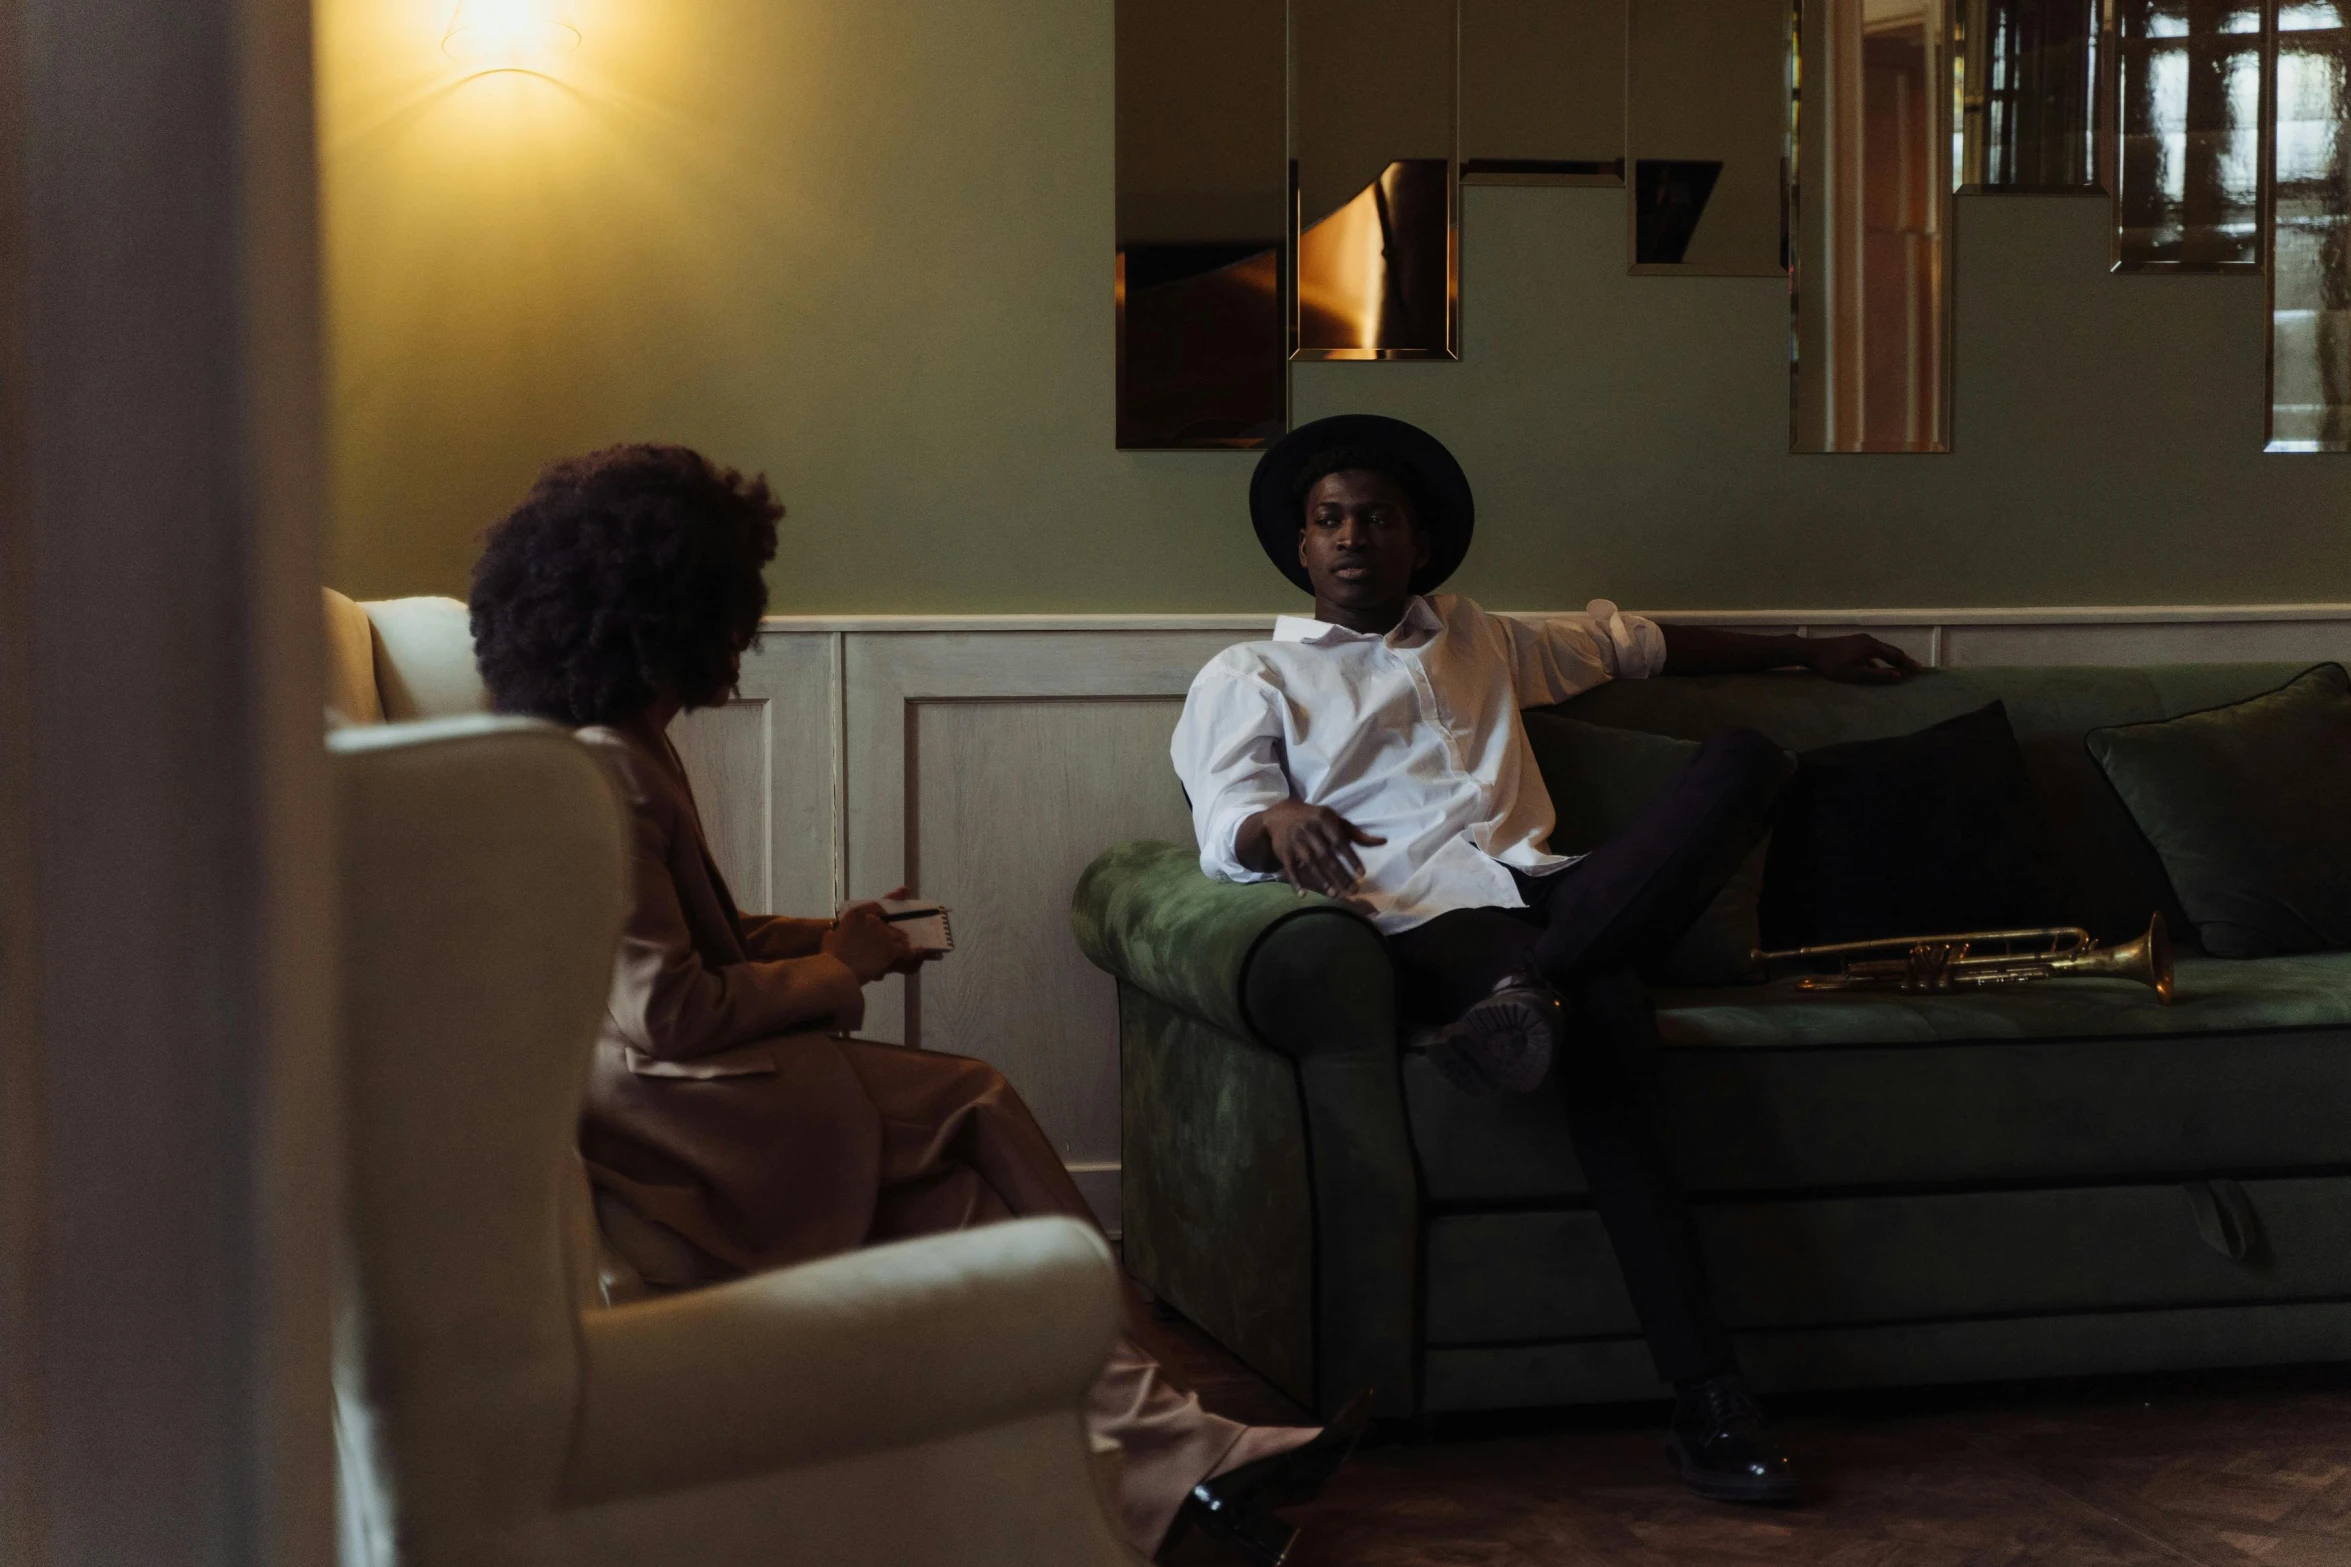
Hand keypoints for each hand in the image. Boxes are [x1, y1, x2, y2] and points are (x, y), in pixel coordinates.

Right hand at [824, 888, 913, 983]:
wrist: (837, 970)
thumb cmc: (830, 956)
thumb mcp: (829, 938)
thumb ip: (833, 933)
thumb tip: (831, 933)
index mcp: (857, 914)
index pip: (877, 906)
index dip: (885, 911)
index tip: (889, 917)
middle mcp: (873, 920)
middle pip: (890, 924)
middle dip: (892, 933)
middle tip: (896, 940)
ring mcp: (884, 934)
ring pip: (899, 937)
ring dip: (901, 943)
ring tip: (904, 949)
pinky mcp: (891, 949)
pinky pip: (906, 950)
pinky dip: (910, 953)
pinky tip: (912, 955)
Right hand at [1254, 800, 1385, 897]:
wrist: (1281, 815)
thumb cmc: (1315, 820)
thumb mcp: (1335, 820)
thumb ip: (1357, 833)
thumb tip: (1383, 841)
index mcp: (1324, 819)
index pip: (1340, 841)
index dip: (1351, 858)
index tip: (1361, 874)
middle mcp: (1309, 830)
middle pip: (1327, 856)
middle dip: (1341, 874)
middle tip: (1354, 890)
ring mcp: (1295, 841)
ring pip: (1311, 864)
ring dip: (1323, 880)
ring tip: (1336, 894)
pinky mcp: (1284, 852)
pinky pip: (1291, 869)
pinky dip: (1296, 882)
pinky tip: (1303, 895)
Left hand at [1802, 634, 1921, 684]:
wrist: (1811, 651)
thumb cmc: (1833, 665)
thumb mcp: (1856, 674)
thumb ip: (1878, 675)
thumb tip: (1899, 676)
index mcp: (1872, 647)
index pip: (1896, 655)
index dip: (1908, 664)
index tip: (1919, 671)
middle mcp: (1870, 640)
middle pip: (1891, 651)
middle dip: (1903, 661)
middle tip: (1915, 670)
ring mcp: (1861, 640)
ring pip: (1882, 650)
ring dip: (1892, 660)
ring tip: (1901, 669)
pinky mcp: (1854, 643)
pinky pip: (1873, 651)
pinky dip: (1880, 659)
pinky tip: (1879, 668)